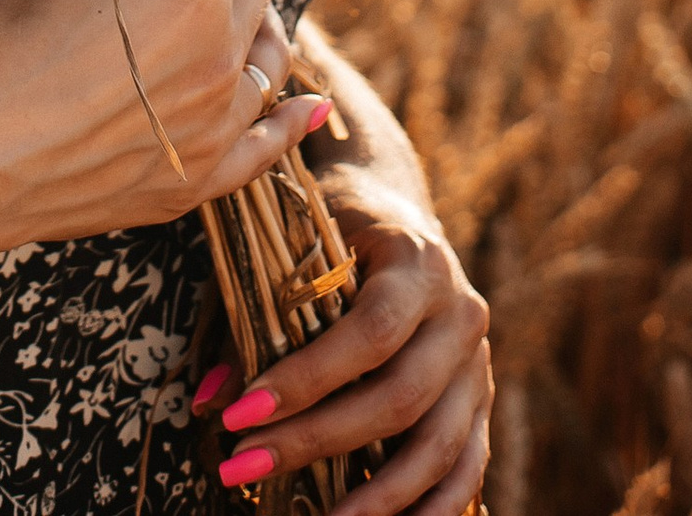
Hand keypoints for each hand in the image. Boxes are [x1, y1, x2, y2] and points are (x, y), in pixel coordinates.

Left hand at [200, 176, 491, 507]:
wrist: (396, 205)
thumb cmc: (334, 226)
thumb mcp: (297, 246)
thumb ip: (257, 315)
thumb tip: (211, 401)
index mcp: (416, 261)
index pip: (369, 332)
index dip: (306, 379)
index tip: (239, 415)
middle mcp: (459, 312)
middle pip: (400, 397)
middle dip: (319, 440)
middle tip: (248, 464)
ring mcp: (477, 361)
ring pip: (439, 444)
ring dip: (378, 496)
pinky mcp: (481, 399)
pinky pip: (468, 466)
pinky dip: (433, 508)